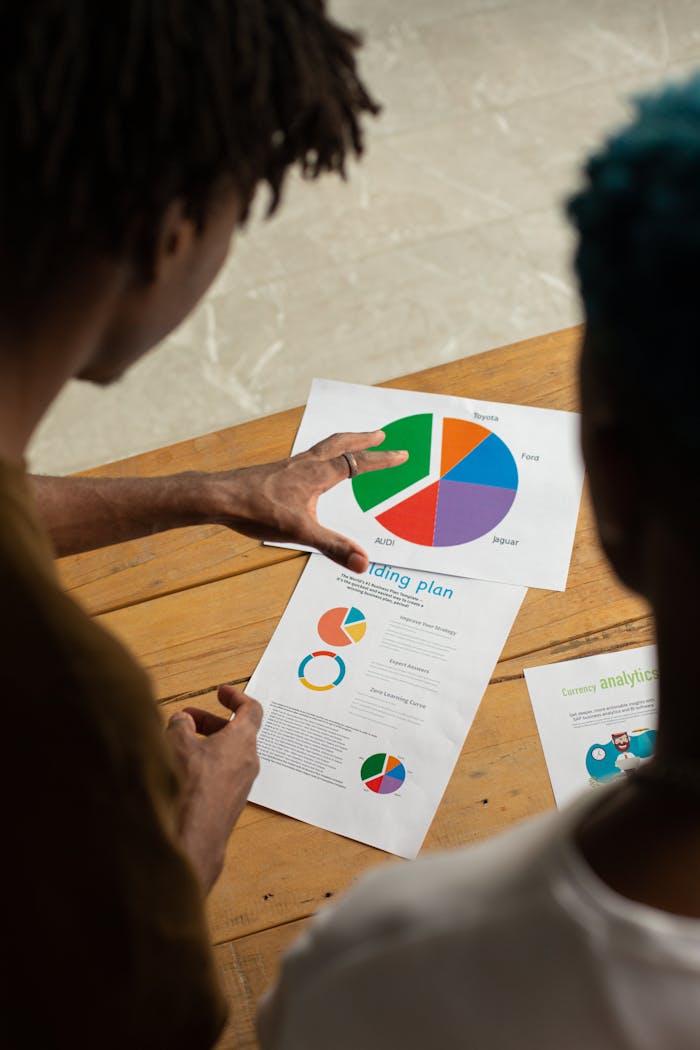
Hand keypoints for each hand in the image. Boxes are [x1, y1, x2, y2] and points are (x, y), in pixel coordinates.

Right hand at [166, 684, 262, 892]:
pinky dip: (207, 764)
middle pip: (236, 732)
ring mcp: (242, 784)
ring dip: (207, 744)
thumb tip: (182, 721)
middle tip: (187, 720)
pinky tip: (183, 771)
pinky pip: (223, 774)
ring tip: (178, 745)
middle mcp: (249, 762)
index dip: (236, 697)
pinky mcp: (231, 802)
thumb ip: (180, 724)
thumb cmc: (190, 788)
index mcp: (243, 741)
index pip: (251, 710)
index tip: (222, 693)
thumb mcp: (178, 742)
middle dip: (210, 722)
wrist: (194, 837)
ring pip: (228, 755)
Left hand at [207, 430, 407, 571]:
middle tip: (380, 433)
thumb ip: (333, 547)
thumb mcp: (300, 532)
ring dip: (342, 443)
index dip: (381, 460)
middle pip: (340, 444)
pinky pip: (307, 457)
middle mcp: (306, 464)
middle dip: (363, 439)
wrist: (220, 497)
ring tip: (352, 444)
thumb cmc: (257, 510)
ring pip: (323, 448)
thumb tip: (364, 563)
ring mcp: (290, 466)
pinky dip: (321, 456)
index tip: (402, 454)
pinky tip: (313, 469)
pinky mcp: (276, 472)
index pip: (357, 462)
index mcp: (318, 474)